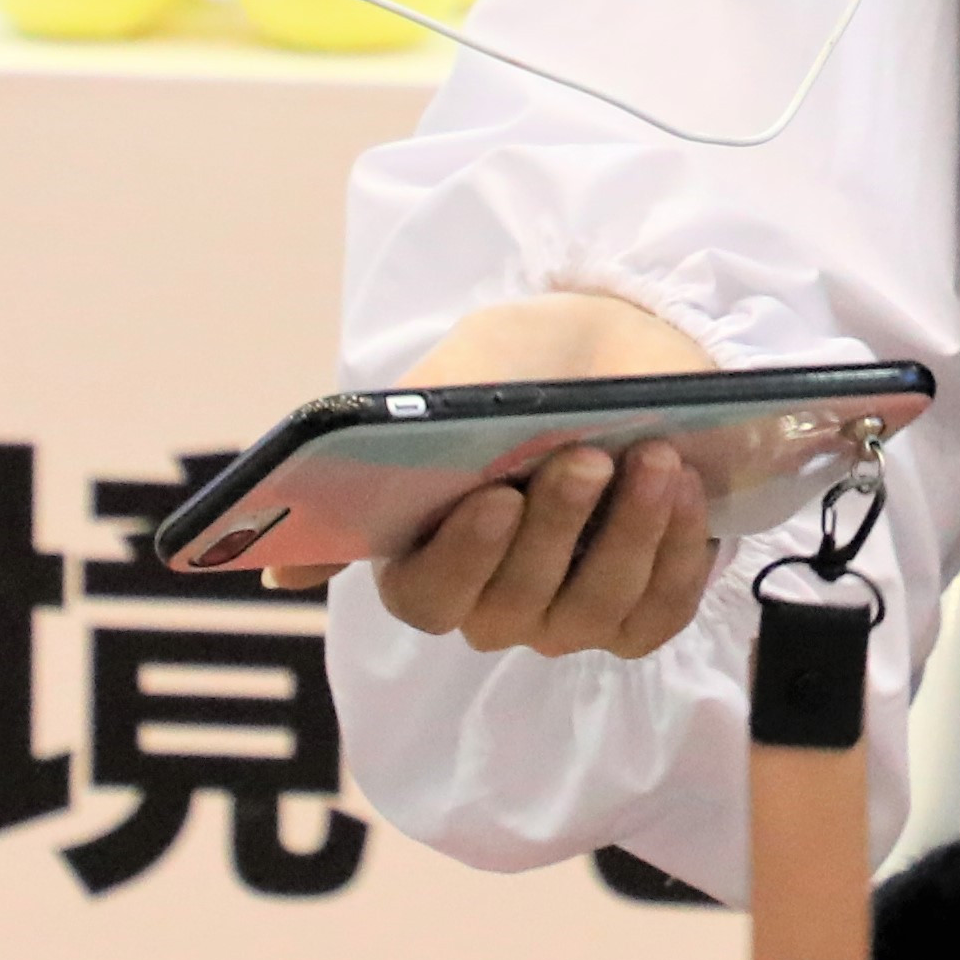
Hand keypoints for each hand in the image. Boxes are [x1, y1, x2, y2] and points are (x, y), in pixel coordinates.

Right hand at [347, 287, 721, 658]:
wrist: (618, 344)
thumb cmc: (521, 366)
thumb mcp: (443, 387)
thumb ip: (372, 456)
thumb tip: (272, 574)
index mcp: (424, 553)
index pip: (424, 597)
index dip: (462, 558)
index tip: (493, 496)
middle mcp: (492, 602)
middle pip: (514, 610)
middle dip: (556, 531)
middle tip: (586, 456)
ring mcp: (568, 615)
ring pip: (594, 612)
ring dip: (630, 535)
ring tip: (656, 458)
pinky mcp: (640, 610)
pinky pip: (658, 615)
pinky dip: (678, 556)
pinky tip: (687, 491)